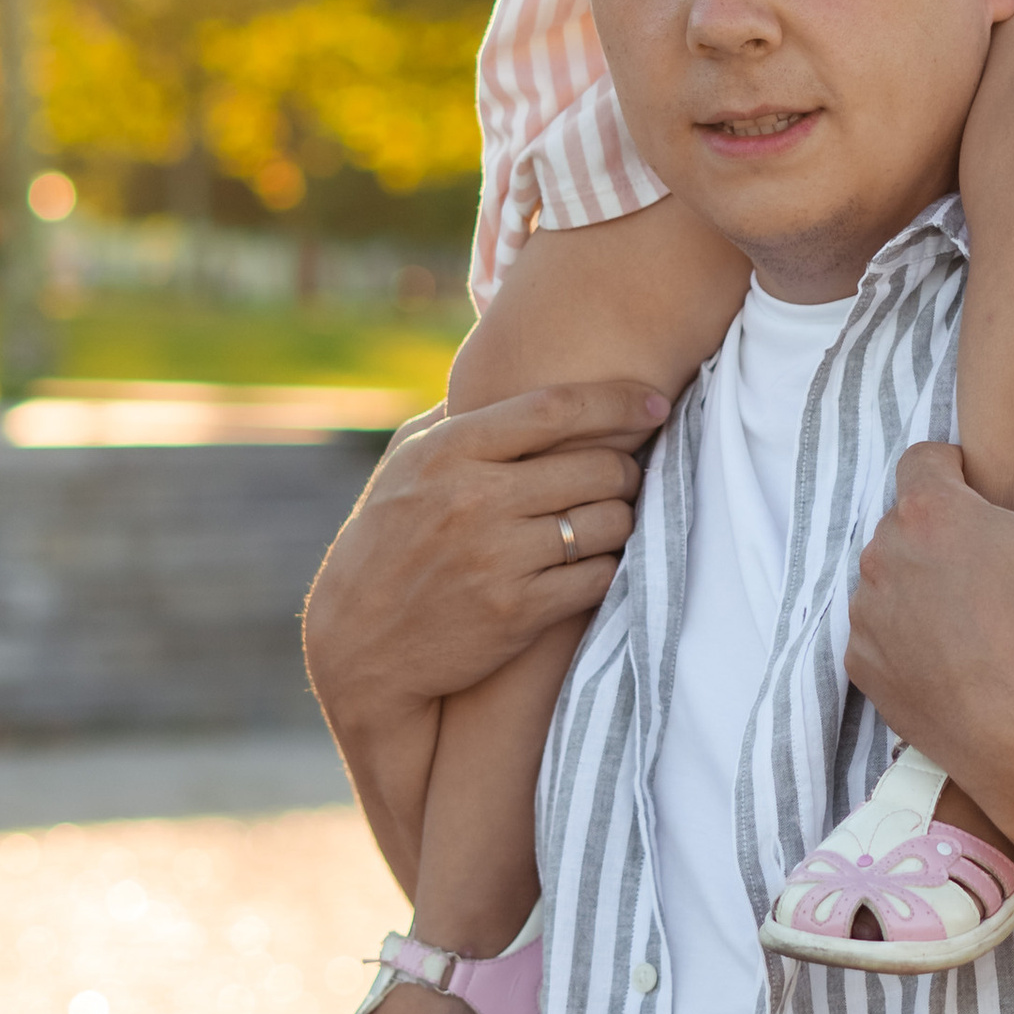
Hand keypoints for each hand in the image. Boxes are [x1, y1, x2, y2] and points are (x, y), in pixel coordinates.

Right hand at [304, 378, 666, 728]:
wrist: (359, 645)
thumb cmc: (384, 542)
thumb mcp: (402, 464)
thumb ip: (455, 416)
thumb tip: (509, 368)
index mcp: (449, 452)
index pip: (554, 408)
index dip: (617, 401)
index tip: (653, 402)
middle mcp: (476, 499)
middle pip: (597, 466)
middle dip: (627, 467)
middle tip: (628, 473)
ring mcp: (499, 557)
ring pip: (609, 521)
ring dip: (623, 518)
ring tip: (611, 517)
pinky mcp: (519, 610)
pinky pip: (599, 576)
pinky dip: (608, 566)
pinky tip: (595, 561)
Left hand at [843, 444, 1013, 820]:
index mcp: (928, 512)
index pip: (925, 460)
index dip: (956, 469)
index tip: (983, 494)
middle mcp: (882, 557)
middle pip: (909, 524)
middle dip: (945, 535)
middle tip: (995, 563)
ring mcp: (868, 617)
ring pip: (892, 580)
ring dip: (922, 586)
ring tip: (976, 615)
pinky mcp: (864, 668)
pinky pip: (882, 636)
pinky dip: (909, 640)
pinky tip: (954, 657)